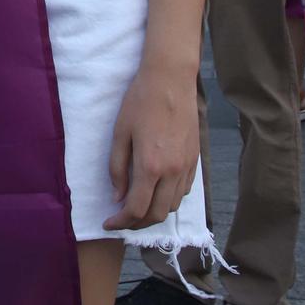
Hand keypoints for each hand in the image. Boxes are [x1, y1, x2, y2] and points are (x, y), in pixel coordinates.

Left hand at [106, 63, 197, 230]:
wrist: (171, 80)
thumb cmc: (140, 102)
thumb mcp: (120, 133)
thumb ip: (117, 168)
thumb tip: (118, 197)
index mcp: (151, 166)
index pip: (137, 209)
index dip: (121, 222)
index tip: (109, 224)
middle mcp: (173, 172)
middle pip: (157, 215)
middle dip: (137, 224)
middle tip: (121, 219)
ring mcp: (187, 167)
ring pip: (173, 205)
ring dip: (154, 212)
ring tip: (137, 206)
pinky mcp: (196, 160)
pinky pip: (184, 191)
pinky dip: (169, 198)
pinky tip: (156, 190)